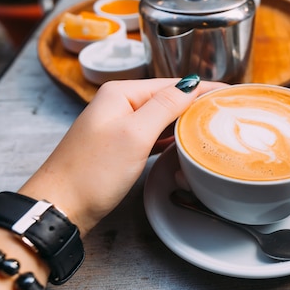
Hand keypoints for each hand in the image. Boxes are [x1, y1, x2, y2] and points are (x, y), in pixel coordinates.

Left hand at [19, 77, 225, 234]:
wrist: (60, 205)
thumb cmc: (93, 171)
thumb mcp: (135, 134)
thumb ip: (165, 106)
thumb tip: (191, 84)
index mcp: (121, 93)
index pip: (171, 84)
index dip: (201, 88)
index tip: (229, 92)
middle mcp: (119, 105)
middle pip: (166, 98)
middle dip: (195, 102)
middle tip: (226, 108)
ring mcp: (117, 126)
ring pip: (160, 117)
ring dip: (184, 119)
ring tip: (211, 122)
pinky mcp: (118, 148)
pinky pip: (151, 134)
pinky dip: (169, 136)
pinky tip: (183, 140)